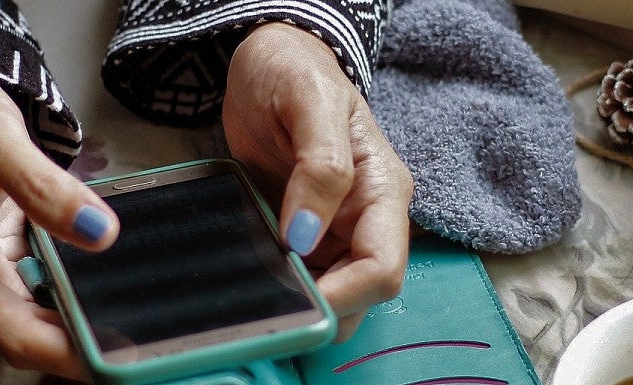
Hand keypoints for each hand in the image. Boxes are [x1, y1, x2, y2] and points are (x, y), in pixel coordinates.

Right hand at [0, 62, 119, 378]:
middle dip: (89, 344)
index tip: (123, 359)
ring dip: (88, 322)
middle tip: (152, 341)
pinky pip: (47, 297)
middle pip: (34, 338)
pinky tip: (118, 289)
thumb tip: (100, 233)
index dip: (72, 355)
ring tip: (146, 320)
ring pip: (44, 322)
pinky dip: (80, 296)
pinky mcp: (0, 268)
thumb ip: (45, 187)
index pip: (19, 335)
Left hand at [224, 23, 414, 341]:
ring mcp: (337, 234)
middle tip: (264, 301)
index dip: (342, 293)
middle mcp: (368, 222)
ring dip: (298, 307)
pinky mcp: (307, 240)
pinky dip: (279, 293)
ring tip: (253, 291)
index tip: (291, 290)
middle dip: (320, 310)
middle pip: (361, 299)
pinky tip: (249, 282)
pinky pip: (302, 282)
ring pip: (333, 301)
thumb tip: (307, 235)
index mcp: (383, 192)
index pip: (382, 269)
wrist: (270, 63)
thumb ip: (320, 167)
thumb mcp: (308, 102)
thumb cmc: (293, 71)